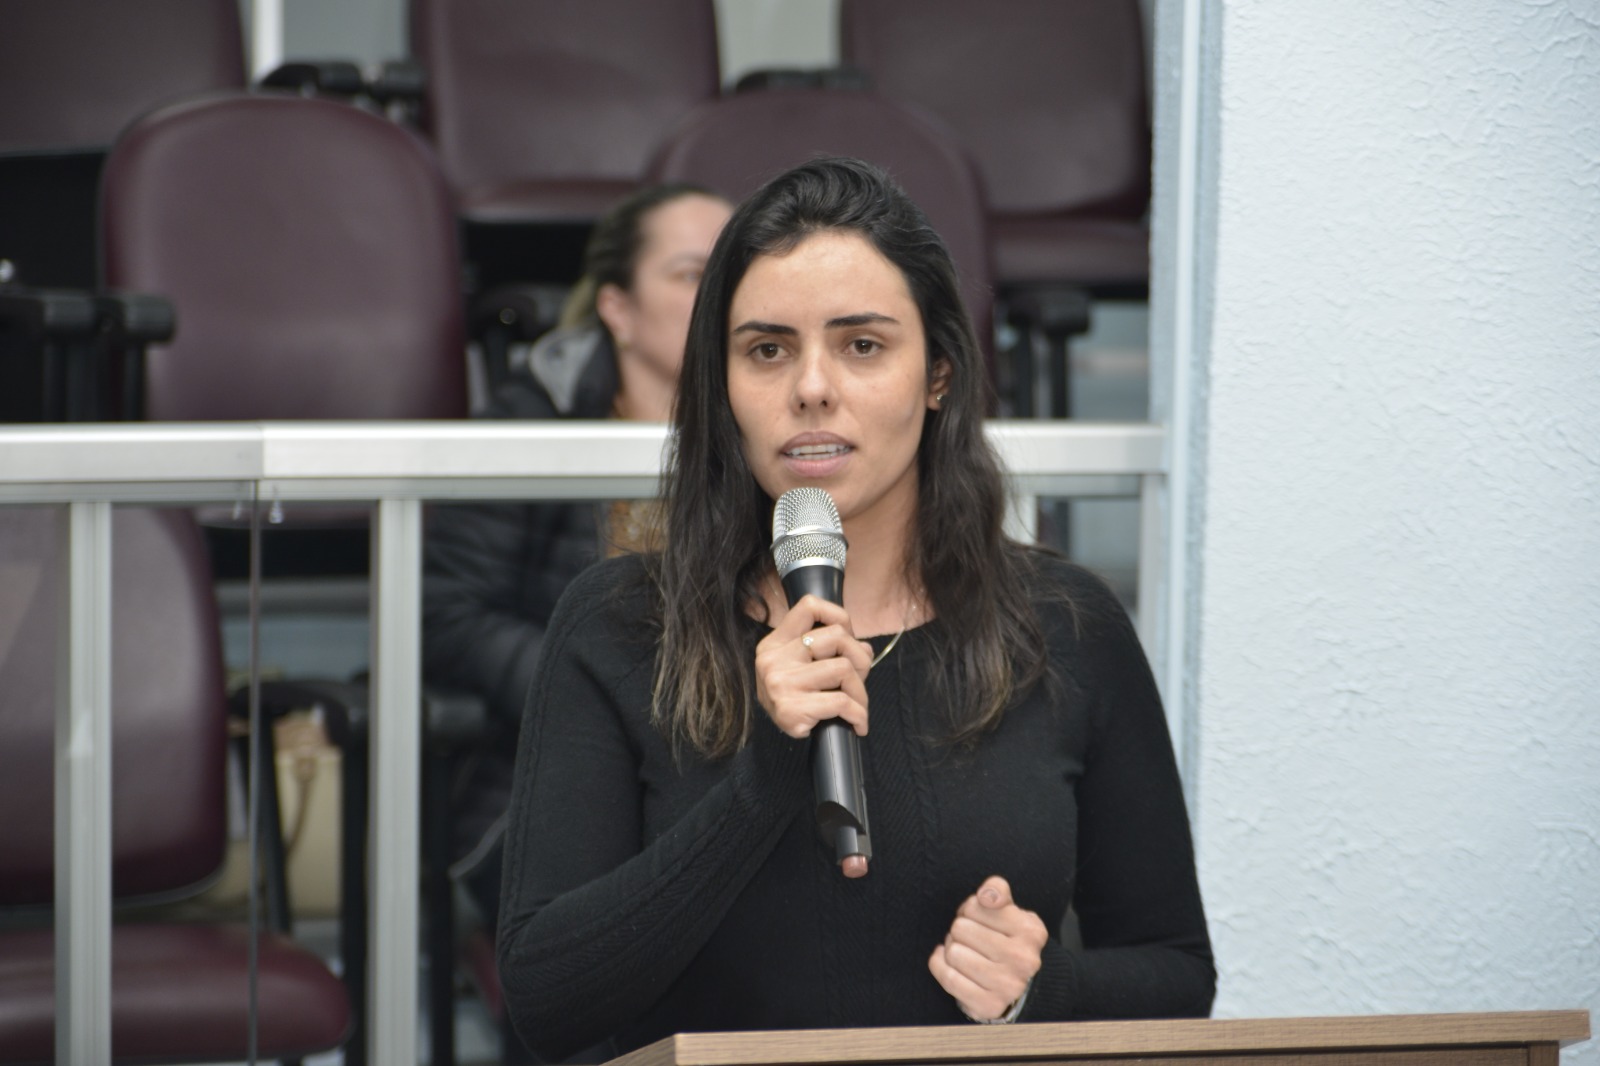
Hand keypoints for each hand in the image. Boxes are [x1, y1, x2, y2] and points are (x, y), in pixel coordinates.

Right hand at [754, 594, 873, 739]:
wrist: (772, 745)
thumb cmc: (794, 698)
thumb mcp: (803, 665)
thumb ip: (832, 650)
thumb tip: (865, 648)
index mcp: (775, 643)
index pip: (809, 606)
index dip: (838, 615)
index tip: (849, 637)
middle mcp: (774, 659)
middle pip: (837, 636)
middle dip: (860, 659)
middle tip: (858, 680)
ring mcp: (780, 683)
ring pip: (844, 669)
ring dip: (861, 692)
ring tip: (857, 706)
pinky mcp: (791, 709)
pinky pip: (842, 702)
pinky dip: (859, 715)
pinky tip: (858, 724)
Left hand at [928, 876, 1047, 1020]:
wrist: (1013, 986)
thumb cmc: (1005, 940)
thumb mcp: (1008, 911)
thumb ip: (997, 891)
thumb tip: (986, 896)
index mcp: (1031, 931)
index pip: (974, 906)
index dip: (969, 909)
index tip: (976, 918)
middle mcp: (1024, 960)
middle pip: (960, 928)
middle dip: (959, 930)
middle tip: (969, 938)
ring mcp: (1008, 986)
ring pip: (953, 953)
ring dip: (951, 949)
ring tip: (964, 951)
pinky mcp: (989, 1006)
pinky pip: (948, 977)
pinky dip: (941, 966)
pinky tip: (949, 963)